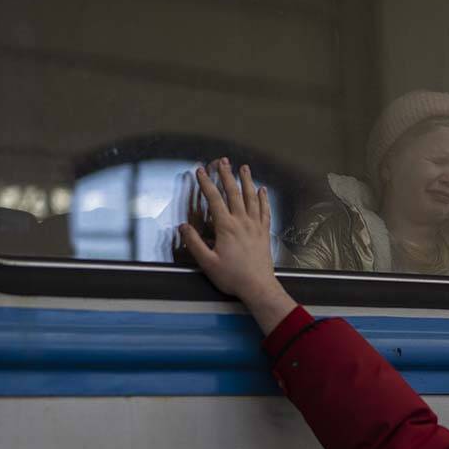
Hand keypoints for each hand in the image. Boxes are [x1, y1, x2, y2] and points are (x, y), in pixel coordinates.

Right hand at [179, 158, 296, 331]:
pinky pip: (265, 211)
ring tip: (244, 168)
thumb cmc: (233, 277)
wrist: (258, 286)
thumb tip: (183, 227)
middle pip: (234, 193)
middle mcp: (242, 222)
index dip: (206, 183)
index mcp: (226, 227)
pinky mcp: (264, 233)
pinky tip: (262, 190)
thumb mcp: (207, 263)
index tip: (200, 170)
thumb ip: (194, 243)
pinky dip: (263, 199)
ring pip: (251, 198)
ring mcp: (255, 226)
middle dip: (227, 175)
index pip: (214, 199)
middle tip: (223, 161)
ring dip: (247, 181)